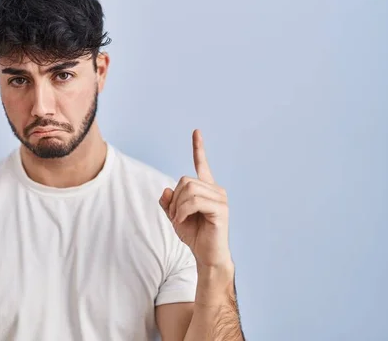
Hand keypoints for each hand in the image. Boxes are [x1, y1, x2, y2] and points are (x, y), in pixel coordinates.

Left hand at [159, 129, 231, 267]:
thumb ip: (169, 202)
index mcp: (206, 189)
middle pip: (185, 180)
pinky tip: (182, 221)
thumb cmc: (194, 236)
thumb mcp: (175, 216)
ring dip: (177, 206)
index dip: (198, 148)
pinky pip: (194, 201)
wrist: (206, 256)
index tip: (196, 132)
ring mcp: (220, 198)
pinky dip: (182, 211)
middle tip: (176, 216)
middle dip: (174, 199)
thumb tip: (166, 189)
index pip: (201, 164)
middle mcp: (215, 190)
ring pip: (188, 190)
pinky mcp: (221, 209)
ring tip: (180, 220)